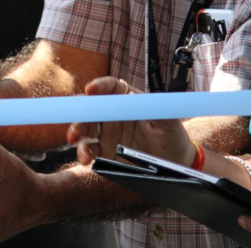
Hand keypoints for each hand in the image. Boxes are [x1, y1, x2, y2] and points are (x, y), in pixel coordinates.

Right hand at [66, 76, 194, 165]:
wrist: (175, 165)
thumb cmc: (172, 137)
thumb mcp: (168, 122)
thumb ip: (154, 110)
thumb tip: (135, 98)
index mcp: (127, 101)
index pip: (111, 88)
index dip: (100, 86)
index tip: (91, 89)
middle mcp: (113, 115)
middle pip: (91, 108)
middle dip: (80, 112)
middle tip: (77, 121)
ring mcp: (107, 134)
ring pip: (85, 128)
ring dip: (77, 132)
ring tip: (75, 141)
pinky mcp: (105, 152)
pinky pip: (89, 150)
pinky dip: (83, 152)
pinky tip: (85, 158)